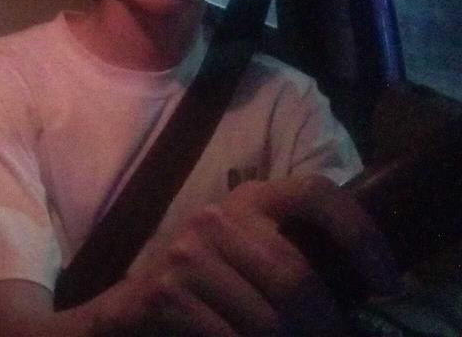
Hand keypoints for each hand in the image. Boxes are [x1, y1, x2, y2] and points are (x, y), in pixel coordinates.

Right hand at [97, 175, 397, 335]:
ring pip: (269, 319)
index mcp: (248, 198)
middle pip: (296, 276)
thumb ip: (291, 257)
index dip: (359, 233)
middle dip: (324, 326)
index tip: (387, 282)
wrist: (129, 308)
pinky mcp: (167, 292)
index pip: (315, 192)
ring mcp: (187, 252)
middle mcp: (217, 216)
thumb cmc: (204, 285)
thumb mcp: (248, 256)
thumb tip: (358, 294)